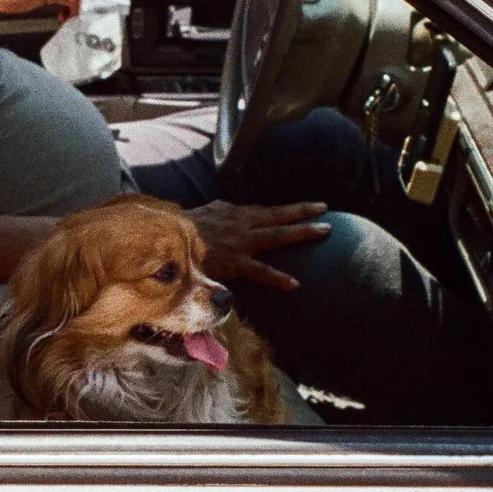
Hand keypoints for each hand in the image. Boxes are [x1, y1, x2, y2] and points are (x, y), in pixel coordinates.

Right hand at [188, 200, 330, 291]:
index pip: (266, 211)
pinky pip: (260, 271)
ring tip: (325, 231)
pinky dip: (278, 277)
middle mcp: (242, 225)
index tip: (307, 207)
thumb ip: (219, 211)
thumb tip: (224, 207)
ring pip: (277, 235)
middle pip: (277, 216)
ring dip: (302, 232)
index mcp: (235, 215)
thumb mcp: (205, 214)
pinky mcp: (235, 262)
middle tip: (325, 209)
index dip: (287, 210)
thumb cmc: (183, 232)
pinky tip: (294, 284)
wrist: (168, 242)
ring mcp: (241, 242)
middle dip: (303, 212)